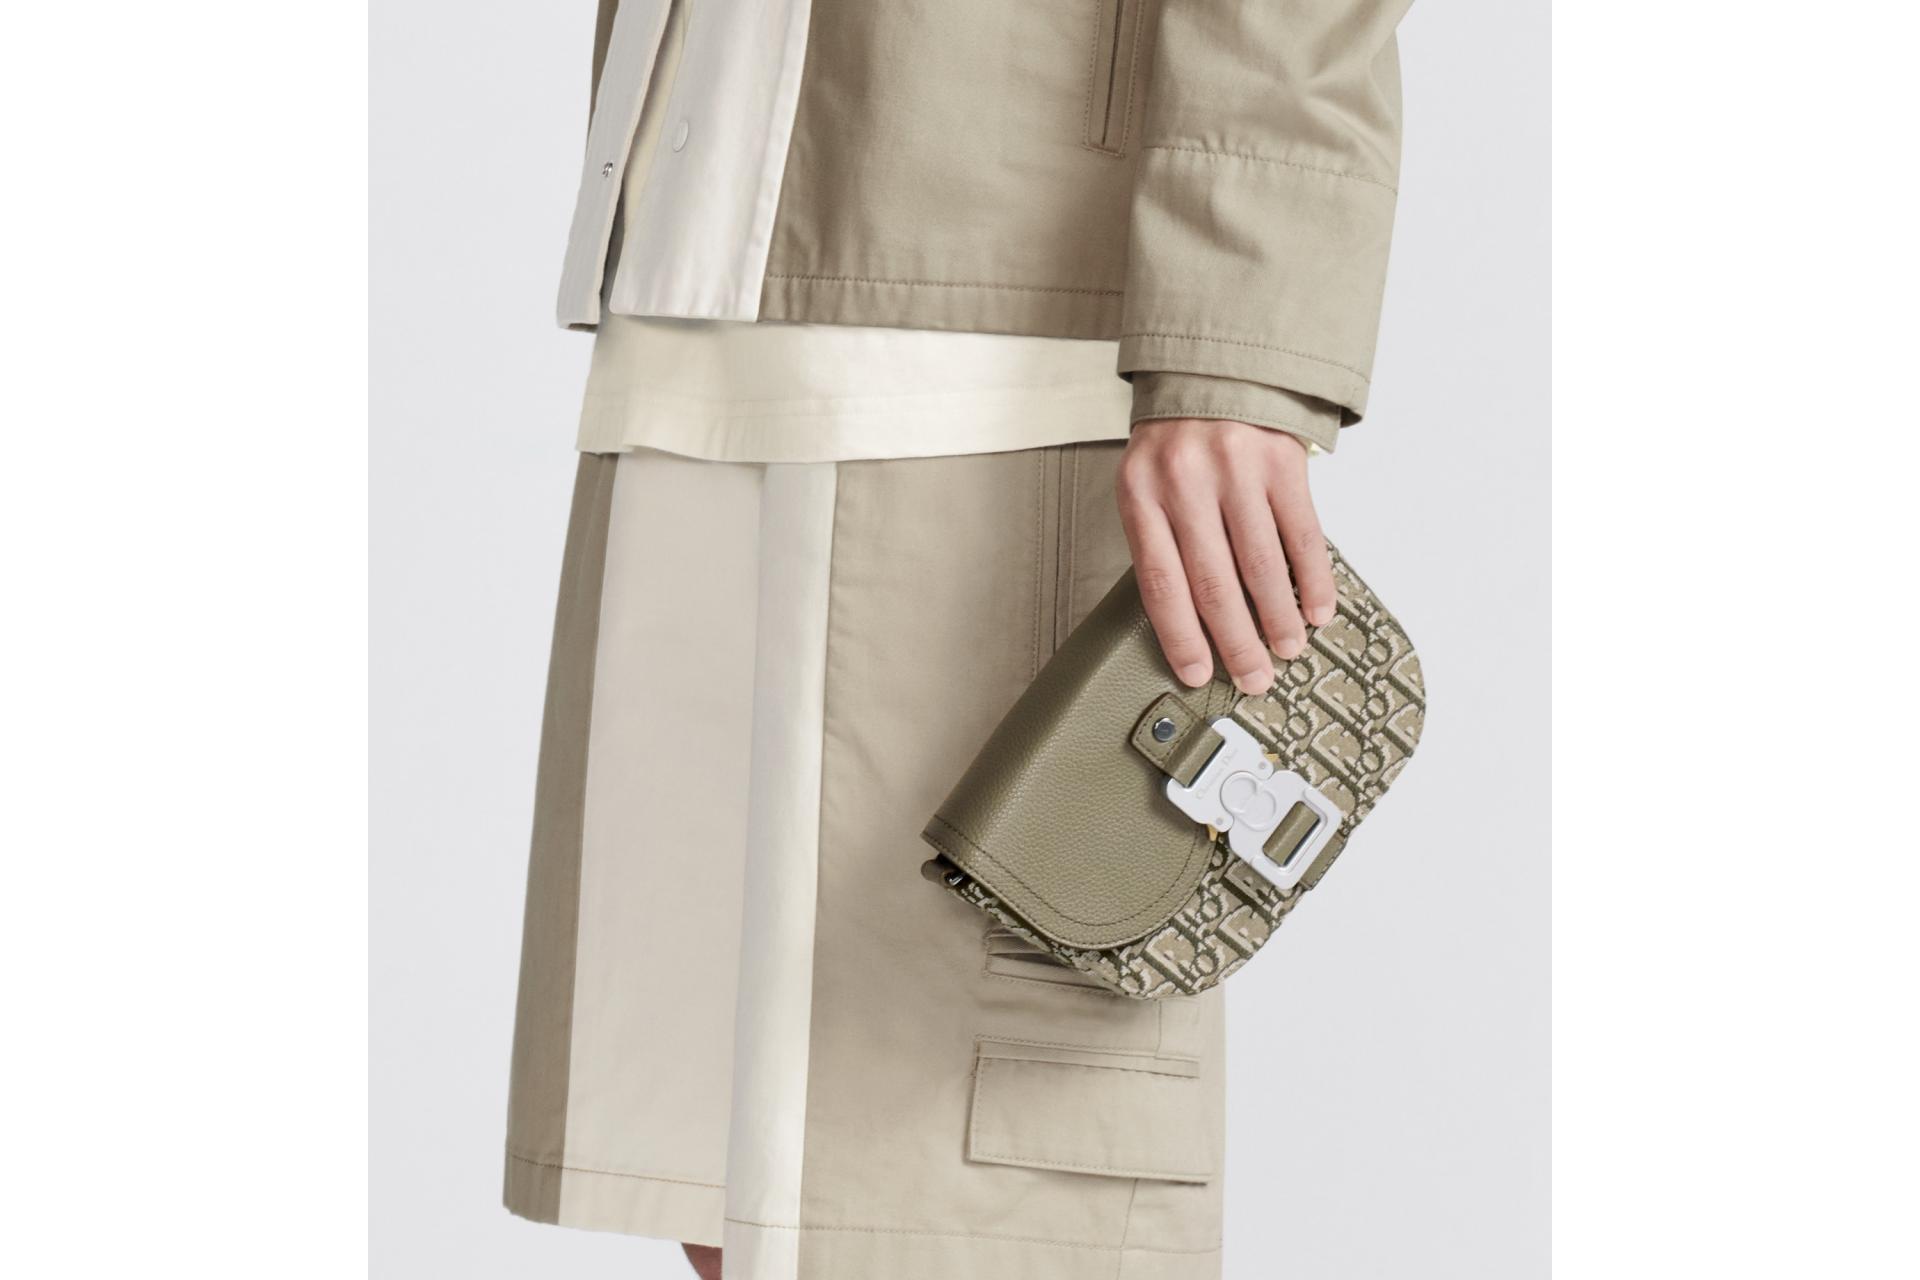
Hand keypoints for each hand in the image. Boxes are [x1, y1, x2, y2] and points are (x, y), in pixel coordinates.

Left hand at [1116, 418, 1335, 694]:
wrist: (1216, 367)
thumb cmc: (1176, 440)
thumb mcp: (1146, 481)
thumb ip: (1161, 540)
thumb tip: (1190, 623)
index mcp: (1141, 494)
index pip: (1161, 583)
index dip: (1181, 637)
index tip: (1197, 674)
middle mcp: (1186, 482)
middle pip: (1214, 584)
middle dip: (1238, 643)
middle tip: (1254, 678)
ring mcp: (1237, 470)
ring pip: (1262, 566)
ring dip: (1279, 619)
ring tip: (1287, 650)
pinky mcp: (1282, 461)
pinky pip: (1302, 534)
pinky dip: (1313, 579)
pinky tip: (1318, 609)